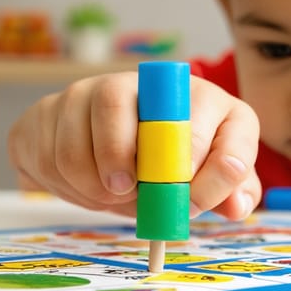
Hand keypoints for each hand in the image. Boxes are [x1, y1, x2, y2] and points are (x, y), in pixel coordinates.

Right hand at [8, 72, 261, 219]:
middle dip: (152, 164)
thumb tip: (235, 207)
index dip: (211, 165)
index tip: (192, 202)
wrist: (93, 153)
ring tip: (112, 196)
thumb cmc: (160, 167)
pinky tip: (86, 187)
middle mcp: (151, 84)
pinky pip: (57, 150)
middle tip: (138, 195)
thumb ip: (226, 191)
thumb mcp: (202, 179)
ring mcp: (97, 88)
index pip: (219, 117)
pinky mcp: (55, 106)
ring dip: (102, 179)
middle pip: (154, 108)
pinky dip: (70, 183)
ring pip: (98, 127)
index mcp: (201, 99)